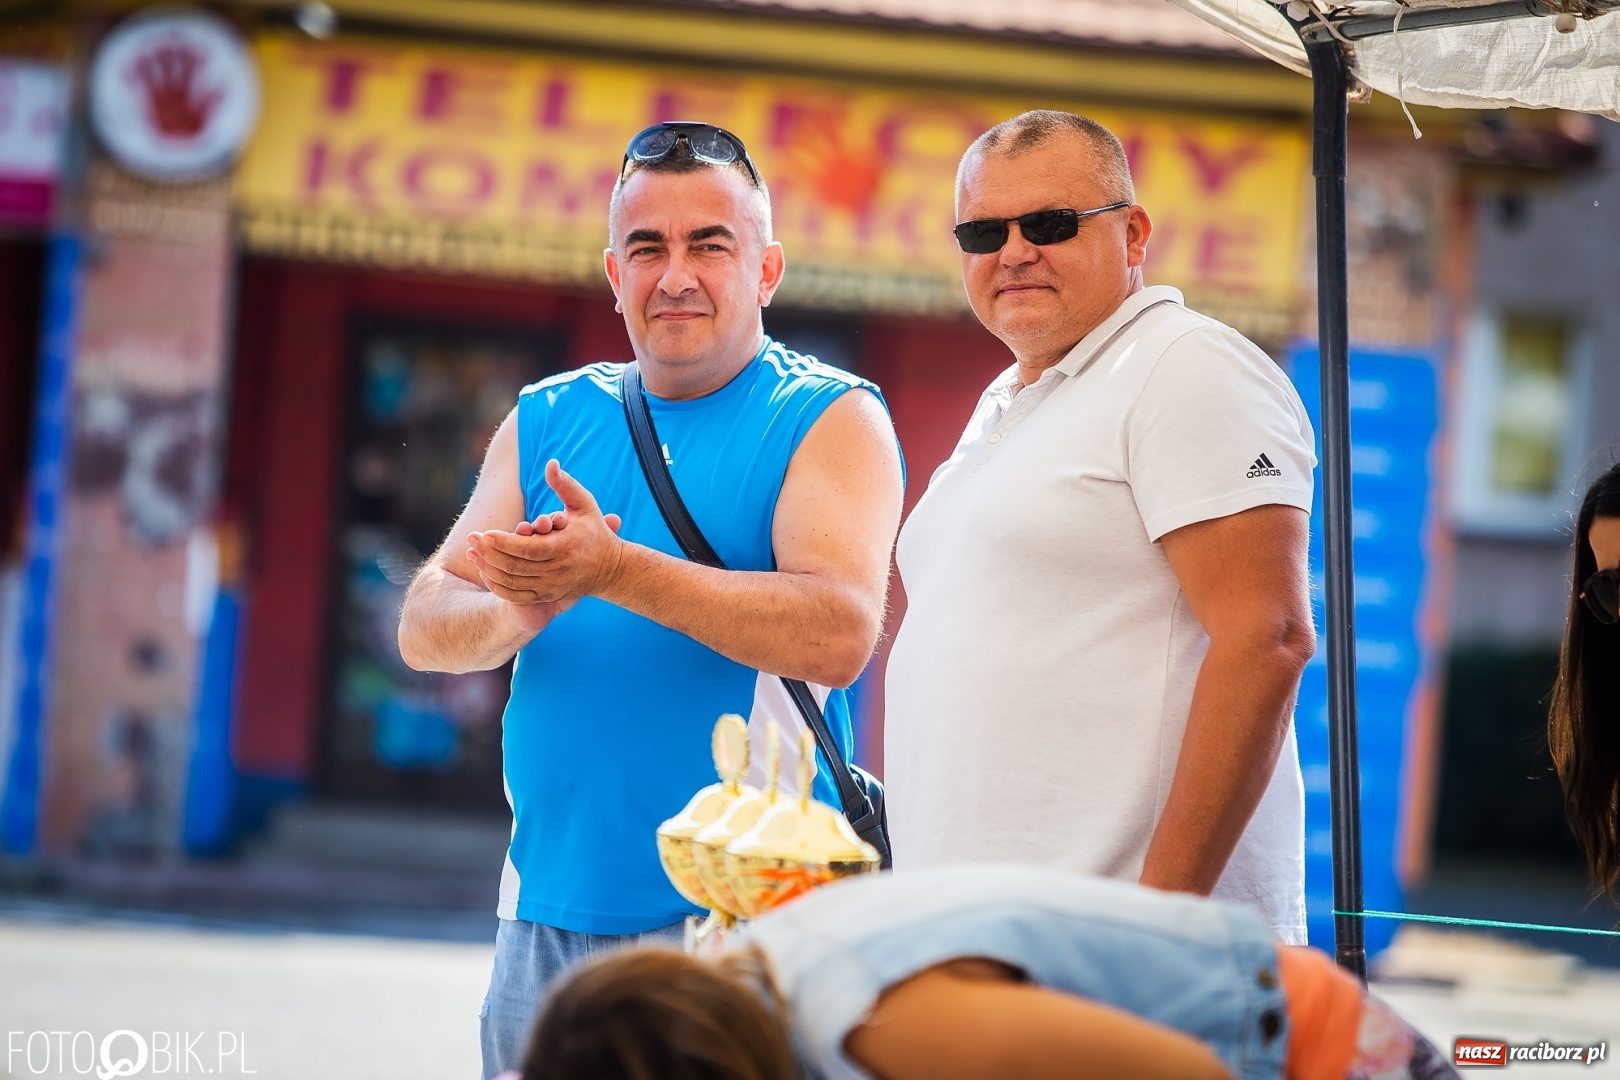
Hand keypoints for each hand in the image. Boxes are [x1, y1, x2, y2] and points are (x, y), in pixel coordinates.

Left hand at [466, 460, 625, 611]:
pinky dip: (498, 587)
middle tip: (471, 539)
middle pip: (515, 566)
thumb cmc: (595, 531)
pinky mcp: (548, 596)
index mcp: (564, 547)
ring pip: (512, 583)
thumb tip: (550, 463)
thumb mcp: (584, 505)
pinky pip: (517, 597)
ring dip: (488, 569)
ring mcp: (552, 586)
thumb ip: (565, 485)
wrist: (611, 569)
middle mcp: (557, 570)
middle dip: (489, 553)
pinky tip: (485, 573)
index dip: (503, 542)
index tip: (485, 533)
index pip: (527, 548)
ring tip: (472, 554)